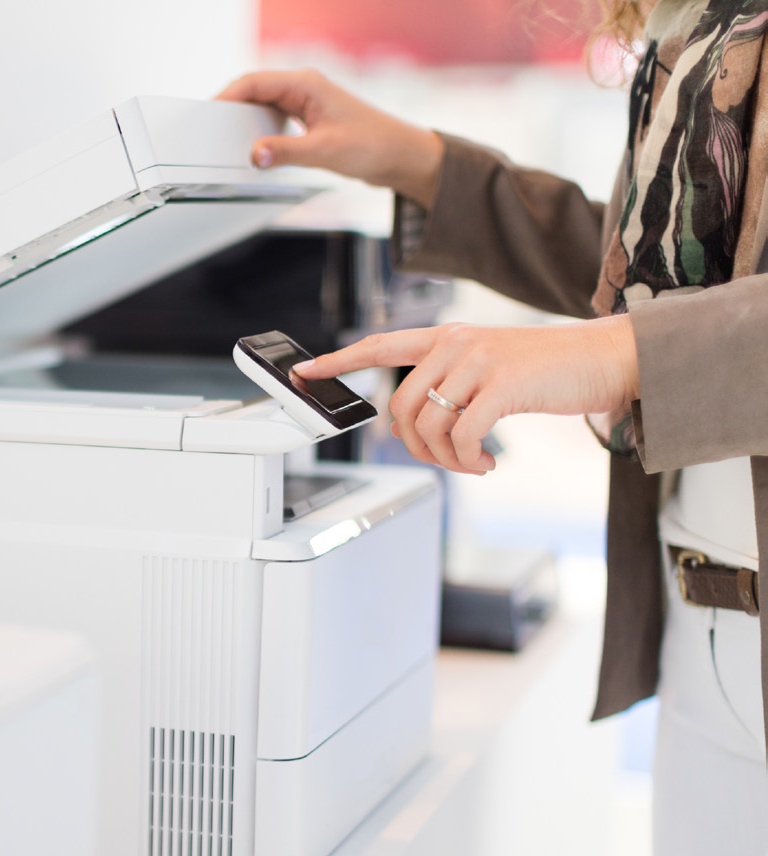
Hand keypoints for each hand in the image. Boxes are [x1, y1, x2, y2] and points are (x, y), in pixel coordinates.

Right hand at [216, 69, 443, 205]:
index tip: (208, 113)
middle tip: (211, 131)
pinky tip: (257, 149)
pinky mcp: (309, 120)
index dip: (226, 96)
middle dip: (231, 109)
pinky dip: (262, 133)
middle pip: (254, 91)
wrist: (399, 156)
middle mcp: (304, 88)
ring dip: (246, 122)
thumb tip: (254, 155)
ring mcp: (306, 103)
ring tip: (228, 140)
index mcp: (305, 84)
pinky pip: (275, 121)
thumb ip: (285, 152)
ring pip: (264, 106)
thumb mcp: (323, 151)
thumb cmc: (373, 144)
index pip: (253, 82)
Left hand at [294, 317, 639, 473]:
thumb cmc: (547, 370)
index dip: (338, 360)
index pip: (379, 344)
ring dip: (446, 460)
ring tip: (473, 463)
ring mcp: (478, 360)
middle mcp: (455, 342)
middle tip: (445, 460)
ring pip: (428, 425)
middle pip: (399, 406)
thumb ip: (451, 383)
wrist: (606, 358)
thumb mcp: (490, 366)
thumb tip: (419, 426)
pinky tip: (488, 463)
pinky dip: (469, 461)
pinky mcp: (503, 384)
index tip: (303, 372)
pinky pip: (461, 436)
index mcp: (447, 336)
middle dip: (415, 447)